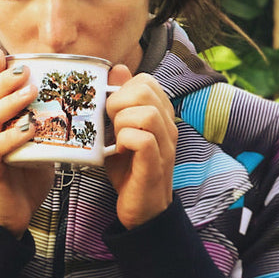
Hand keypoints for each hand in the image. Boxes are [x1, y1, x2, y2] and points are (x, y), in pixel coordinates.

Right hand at [0, 52, 54, 237]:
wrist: (15, 215)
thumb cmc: (27, 176)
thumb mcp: (39, 143)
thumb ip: (46, 122)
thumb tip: (72, 99)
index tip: (4, 53)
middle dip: (5, 81)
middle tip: (25, 69)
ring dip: (9, 103)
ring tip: (30, 93)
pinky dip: (10, 137)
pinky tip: (27, 129)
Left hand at [103, 65, 177, 229]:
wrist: (141, 209)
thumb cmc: (129, 167)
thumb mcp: (119, 129)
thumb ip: (119, 99)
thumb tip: (117, 68)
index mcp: (160, 114)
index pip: (145, 80)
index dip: (122, 90)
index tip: (112, 111)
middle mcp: (168, 126)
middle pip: (145, 90)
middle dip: (118, 102)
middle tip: (111, 124)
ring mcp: (165, 145)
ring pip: (145, 113)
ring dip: (121, 123)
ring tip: (115, 138)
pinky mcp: (156, 165)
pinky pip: (143, 140)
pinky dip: (124, 141)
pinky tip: (118, 151)